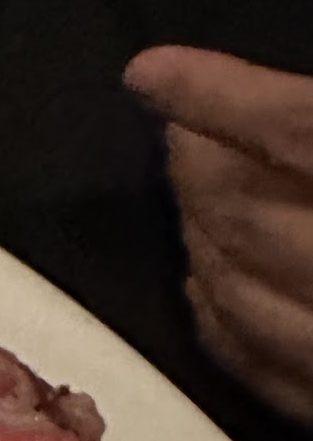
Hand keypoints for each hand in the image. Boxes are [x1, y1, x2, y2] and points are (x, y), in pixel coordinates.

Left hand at [124, 45, 312, 421]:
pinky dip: (216, 320)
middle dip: (196, 171)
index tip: (149, 74)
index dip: (216, 95)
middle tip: (179, 141)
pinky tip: (203, 286)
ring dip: (196, 242)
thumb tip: (272, 108)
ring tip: (189, 203)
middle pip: (248, 214)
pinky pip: (257, 367)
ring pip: (237, 294)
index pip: (292, 128)